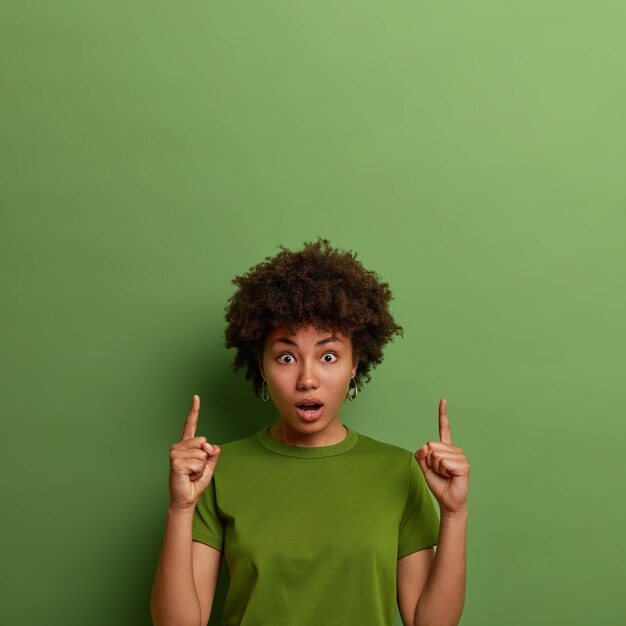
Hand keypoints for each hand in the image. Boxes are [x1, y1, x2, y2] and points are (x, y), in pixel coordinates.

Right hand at [168, 395, 220, 511]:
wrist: (187, 498)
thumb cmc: (195, 481)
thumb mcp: (210, 465)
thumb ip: (213, 453)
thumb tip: (209, 445)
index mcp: (187, 444)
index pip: (191, 424)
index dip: (194, 411)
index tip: (196, 397)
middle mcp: (179, 446)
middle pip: (204, 442)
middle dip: (205, 458)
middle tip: (195, 469)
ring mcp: (175, 453)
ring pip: (202, 453)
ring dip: (201, 467)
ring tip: (191, 473)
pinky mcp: (175, 462)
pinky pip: (198, 462)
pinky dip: (197, 471)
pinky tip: (188, 475)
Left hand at [415, 398, 468, 515]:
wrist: (448, 501)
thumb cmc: (438, 484)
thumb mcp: (424, 468)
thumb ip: (420, 456)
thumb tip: (424, 447)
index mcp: (445, 448)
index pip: (444, 428)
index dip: (443, 414)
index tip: (443, 400)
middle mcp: (454, 450)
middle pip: (431, 446)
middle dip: (429, 461)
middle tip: (439, 471)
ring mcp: (460, 457)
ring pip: (436, 455)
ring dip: (436, 467)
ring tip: (445, 474)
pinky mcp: (463, 465)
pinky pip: (444, 462)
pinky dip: (442, 471)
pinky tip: (450, 476)